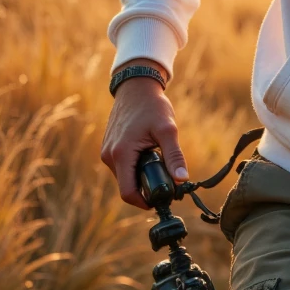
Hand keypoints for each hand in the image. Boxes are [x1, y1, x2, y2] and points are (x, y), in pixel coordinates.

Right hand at [100, 61, 187, 207]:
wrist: (136, 87)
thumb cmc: (152, 106)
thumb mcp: (167, 130)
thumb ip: (174, 156)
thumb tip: (182, 179)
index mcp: (120, 154)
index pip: (128, 193)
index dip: (145, 202)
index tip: (163, 198)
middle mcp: (109, 156)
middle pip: (127, 186)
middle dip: (146, 187)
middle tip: (167, 179)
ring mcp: (107, 152)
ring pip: (125, 176)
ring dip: (141, 176)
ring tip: (160, 162)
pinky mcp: (109, 147)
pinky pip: (122, 166)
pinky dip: (136, 166)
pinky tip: (150, 155)